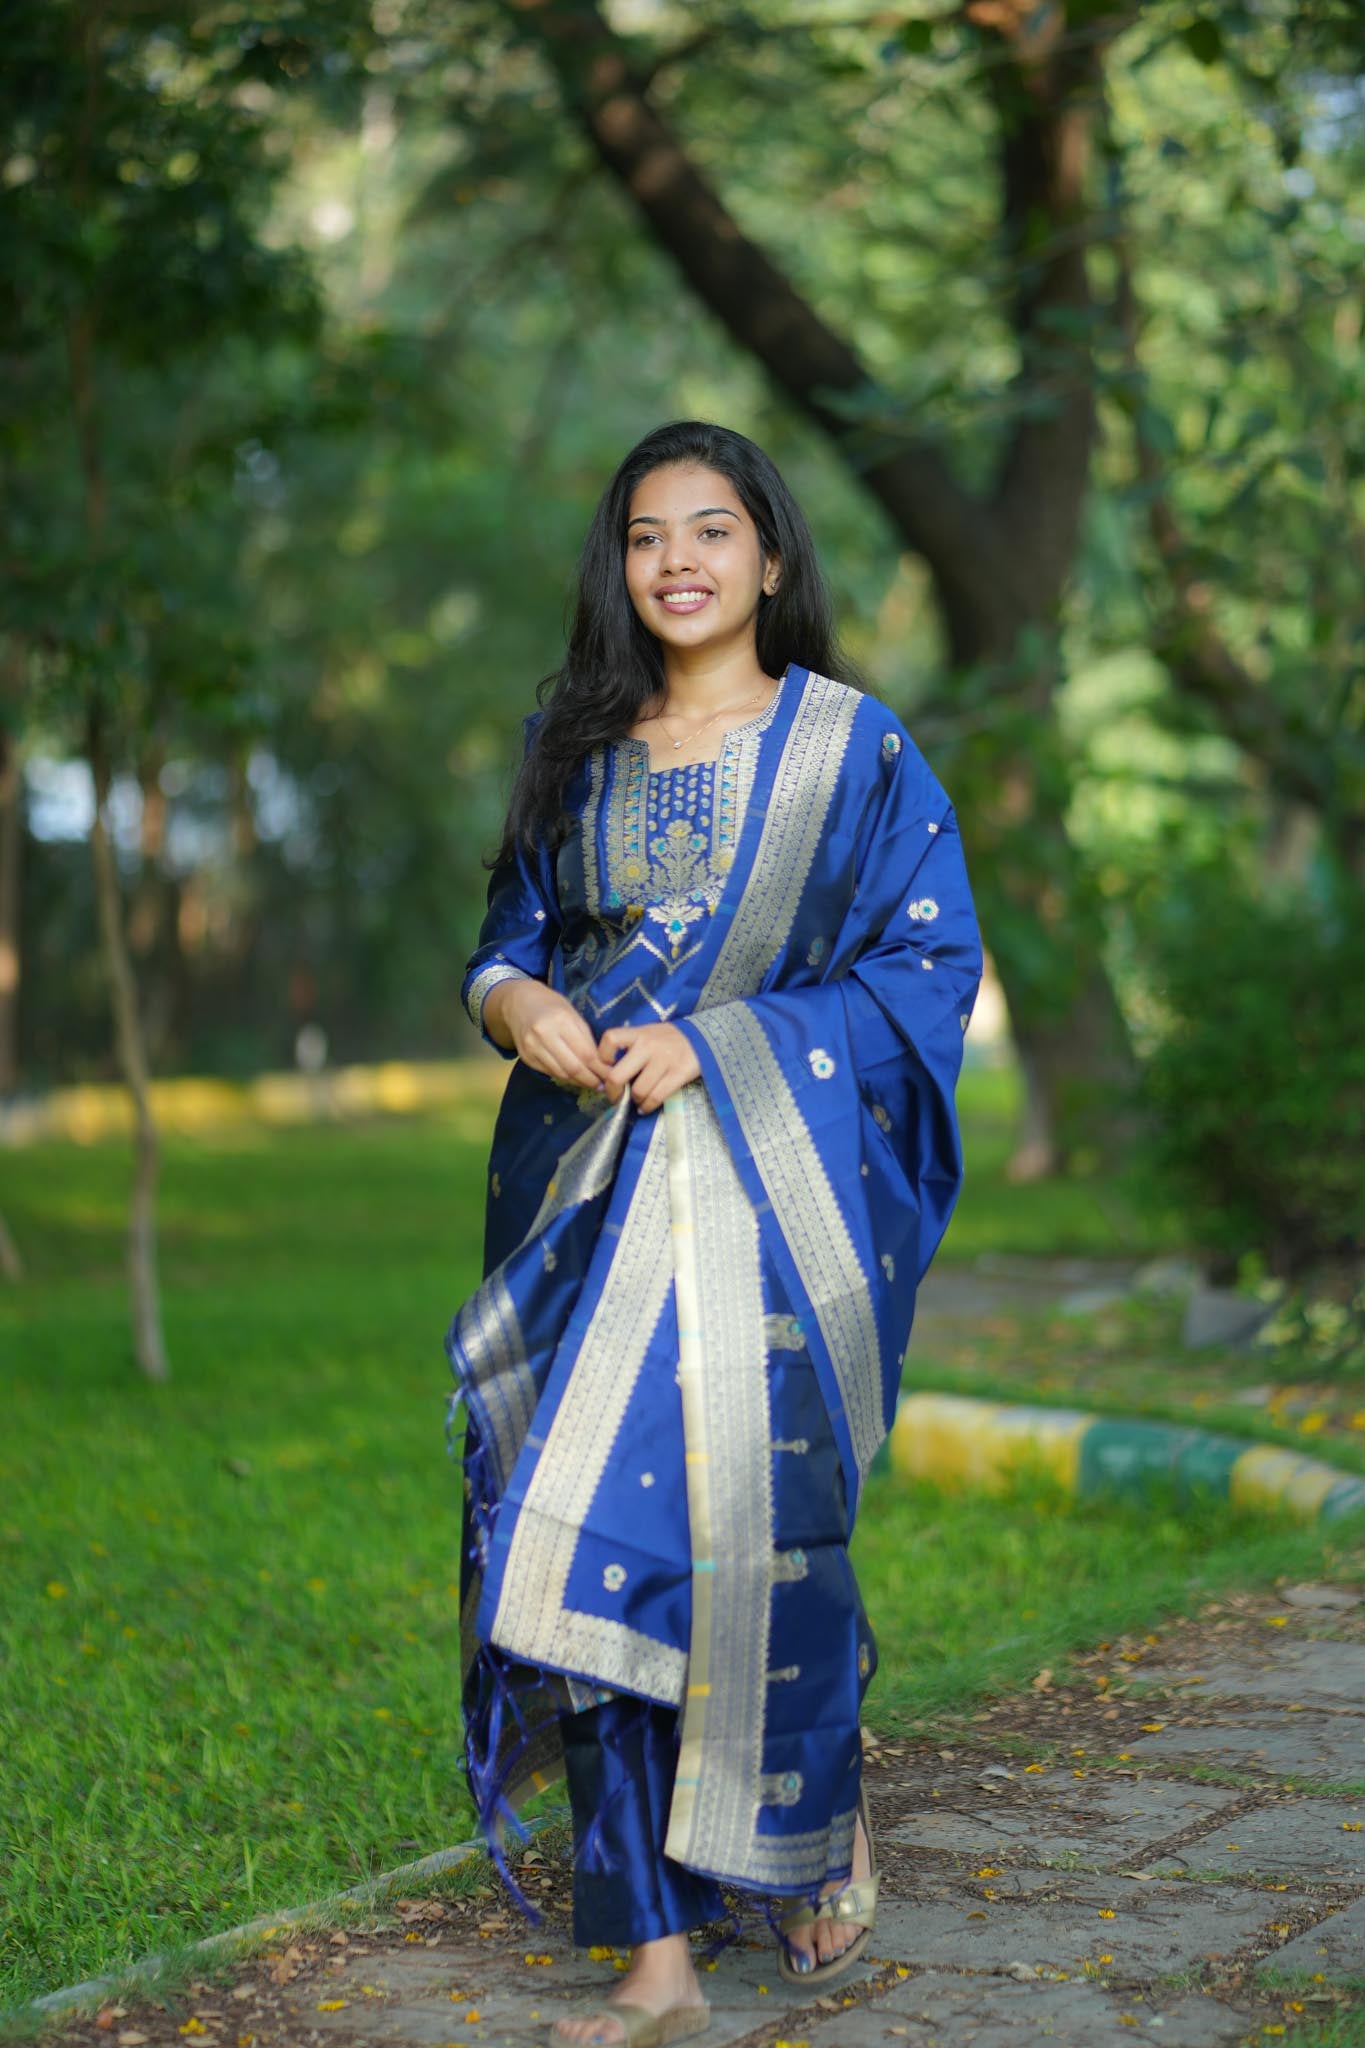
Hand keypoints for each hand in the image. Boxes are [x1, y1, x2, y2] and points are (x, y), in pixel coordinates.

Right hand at [486, 979, 613, 1092]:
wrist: (518, 1002)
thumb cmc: (551, 1005)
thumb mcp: (572, 1013)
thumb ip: (585, 1037)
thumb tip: (601, 1063)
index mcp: (561, 1020)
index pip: (586, 1053)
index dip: (600, 1068)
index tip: (611, 1075)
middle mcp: (544, 1034)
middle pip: (573, 1067)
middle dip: (591, 1079)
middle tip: (603, 1085)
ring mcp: (532, 1047)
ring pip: (561, 1073)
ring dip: (579, 1081)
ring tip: (591, 1083)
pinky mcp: (526, 1057)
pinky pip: (550, 1072)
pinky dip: (565, 1077)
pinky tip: (574, 1078)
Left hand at [598, 1022, 701, 1114]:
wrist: (704, 1038)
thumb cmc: (670, 1039)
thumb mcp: (648, 1034)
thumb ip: (631, 1047)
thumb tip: (611, 1073)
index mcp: (638, 1033)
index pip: (610, 1039)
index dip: (603, 1057)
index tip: (607, 1068)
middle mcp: (648, 1045)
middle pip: (617, 1075)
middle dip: (613, 1092)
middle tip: (615, 1097)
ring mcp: (663, 1060)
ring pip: (638, 1091)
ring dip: (635, 1101)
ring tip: (637, 1100)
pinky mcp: (678, 1074)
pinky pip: (656, 1097)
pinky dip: (647, 1106)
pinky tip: (646, 1107)